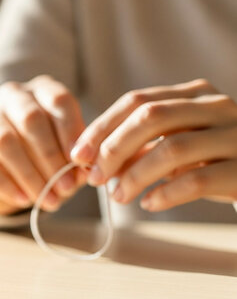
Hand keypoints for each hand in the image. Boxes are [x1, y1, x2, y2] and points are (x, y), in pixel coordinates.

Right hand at [0, 75, 85, 214]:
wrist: (11, 174)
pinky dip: (4, 184)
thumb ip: (78, 158)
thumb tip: (84, 171)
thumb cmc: (48, 158)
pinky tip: (23, 200)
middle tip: (66, 188)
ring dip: (29, 175)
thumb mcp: (69, 154)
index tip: (82, 162)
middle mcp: (12, 97)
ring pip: (5, 141)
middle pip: (30, 119)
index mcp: (42, 90)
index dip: (71, 132)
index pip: (58, 101)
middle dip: (50, 157)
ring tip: (48, 200)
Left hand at [71, 79, 236, 211]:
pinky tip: (149, 204)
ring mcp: (234, 135)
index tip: (78, 155)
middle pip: (150, 117)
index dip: (101, 127)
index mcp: (193, 94)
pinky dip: (166, 193)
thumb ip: (137, 147)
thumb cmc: (211, 160)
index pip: (136, 101)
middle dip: (113, 148)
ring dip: (136, 175)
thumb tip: (89, 162)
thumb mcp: (174, 145)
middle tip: (93, 177)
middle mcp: (216, 106)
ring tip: (117, 196)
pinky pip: (198, 180)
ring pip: (172, 148)